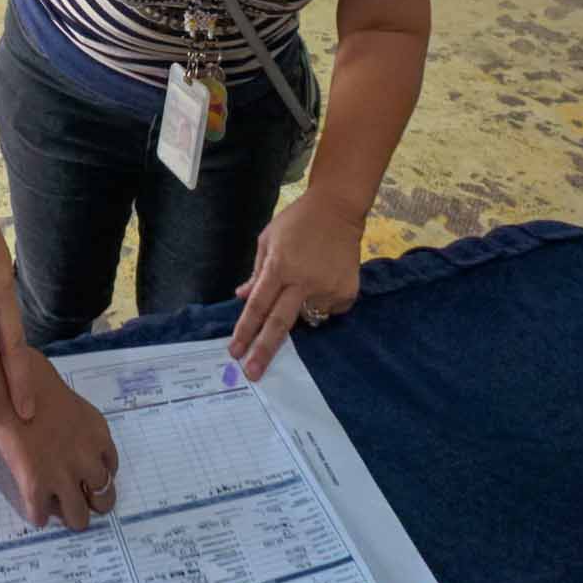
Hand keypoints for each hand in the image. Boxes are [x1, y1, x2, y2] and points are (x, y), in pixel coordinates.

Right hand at [0, 361, 117, 529]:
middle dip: (91, 502)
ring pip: (79, 519)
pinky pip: (41, 517)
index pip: (111, 471)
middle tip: (75, 498)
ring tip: (56, 507)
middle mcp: (87, 459)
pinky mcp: (35, 486)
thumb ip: (81, 433)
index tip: (84, 477)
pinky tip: (31, 501)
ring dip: (70, 515)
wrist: (5, 382)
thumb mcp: (73, 406)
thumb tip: (74, 451)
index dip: (96, 477)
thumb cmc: (32, 383)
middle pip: (103, 500)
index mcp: (99, 435)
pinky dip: (37, 514)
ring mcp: (63, 475)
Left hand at [229, 190, 365, 380]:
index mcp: (280, 267)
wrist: (338, 209)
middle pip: (280, 324)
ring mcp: (327, 289)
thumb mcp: (268, 239)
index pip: (258, 306)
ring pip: (307, 317)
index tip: (235, 352)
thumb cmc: (297, 221)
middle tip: (252, 373)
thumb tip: (242, 297)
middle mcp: (303, 281)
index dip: (245, 331)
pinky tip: (323, 279)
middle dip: (264, 350)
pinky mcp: (347, 292)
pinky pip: (327, 310)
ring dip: (299, 309)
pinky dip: (321, 302)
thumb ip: (257, 272)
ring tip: (307, 278)